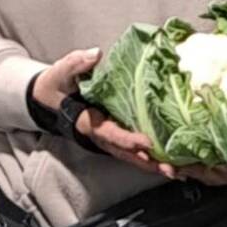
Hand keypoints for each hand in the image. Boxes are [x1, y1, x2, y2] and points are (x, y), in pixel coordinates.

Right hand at [31, 48, 175, 178]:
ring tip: (178, 172)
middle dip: (147, 162)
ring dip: (153, 165)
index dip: (126, 139)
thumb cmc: (57, 85)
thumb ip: (77, 64)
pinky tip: (171, 164)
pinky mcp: (115, 137)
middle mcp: (100, 135)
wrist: (48, 98)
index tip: (145, 142)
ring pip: (131, 156)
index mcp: (89, 121)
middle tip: (170, 168)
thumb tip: (95, 55)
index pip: (109, 132)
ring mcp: (108, 139)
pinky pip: (133, 151)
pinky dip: (151, 159)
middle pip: (125, 153)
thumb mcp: (62, 72)